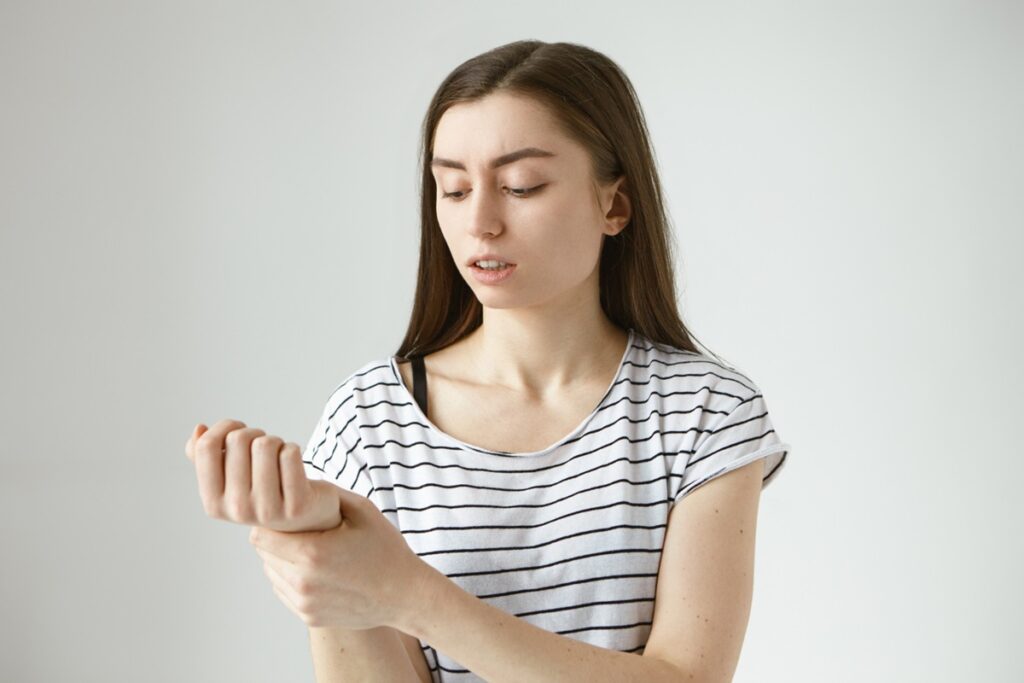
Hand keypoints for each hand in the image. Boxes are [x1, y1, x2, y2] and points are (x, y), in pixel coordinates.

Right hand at [185, 419, 341, 531]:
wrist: (306, 518)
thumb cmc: (263, 488)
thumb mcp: (230, 478)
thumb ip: (206, 457)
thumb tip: (200, 429)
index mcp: (213, 503)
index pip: (206, 448)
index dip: (224, 427)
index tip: (237, 429)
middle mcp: (237, 510)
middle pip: (238, 440)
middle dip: (254, 433)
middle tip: (263, 447)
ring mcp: (268, 510)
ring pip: (266, 444)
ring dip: (275, 441)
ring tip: (278, 455)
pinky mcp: (298, 505)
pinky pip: (291, 453)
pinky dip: (293, 449)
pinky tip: (293, 465)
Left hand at [248, 488, 437, 630]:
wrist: (405, 595)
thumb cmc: (386, 550)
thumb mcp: (361, 510)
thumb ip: (325, 494)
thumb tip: (296, 482)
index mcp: (313, 554)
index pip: (260, 536)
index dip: (269, 522)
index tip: (284, 515)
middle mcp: (303, 582)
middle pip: (263, 554)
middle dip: (276, 538)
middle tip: (299, 530)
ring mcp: (304, 603)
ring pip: (271, 573)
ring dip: (282, 559)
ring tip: (310, 550)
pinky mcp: (308, 616)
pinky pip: (284, 590)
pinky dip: (292, 578)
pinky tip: (317, 569)